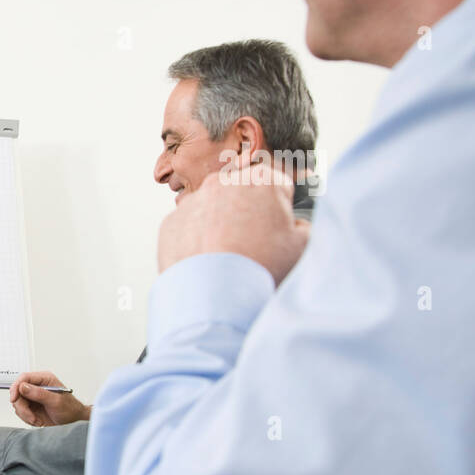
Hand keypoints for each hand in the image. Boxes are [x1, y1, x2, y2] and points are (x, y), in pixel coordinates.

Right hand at [9, 371, 89, 426]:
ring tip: (36, 419)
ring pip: (18, 403)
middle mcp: (37, 386)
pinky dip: (26, 418)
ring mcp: (33, 397)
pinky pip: (21, 411)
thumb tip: (23, 387)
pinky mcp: (31, 406)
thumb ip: (39, 393)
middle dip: (22, 406)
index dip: (16, 387)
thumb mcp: (56, 401)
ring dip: (25, 414)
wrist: (73, 421)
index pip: (24, 378)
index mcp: (44, 379)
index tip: (14, 399)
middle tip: (30, 416)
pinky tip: (37, 420)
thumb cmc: (70, 409)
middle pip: (18, 392)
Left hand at [158, 161, 309, 284]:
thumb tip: (295, 226)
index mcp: (261, 180)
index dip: (281, 209)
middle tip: (252, 245)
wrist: (213, 294)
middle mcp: (223, 182)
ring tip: (228, 258)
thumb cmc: (260, 267)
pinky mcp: (171, 223)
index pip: (279, 186)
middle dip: (248, 214)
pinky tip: (207, 262)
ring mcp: (192, 201)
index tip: (278, 226)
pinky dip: (196, 241)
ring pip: (213, 210)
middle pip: (242, 195)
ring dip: (220, 227)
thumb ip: (303, 227)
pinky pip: (188, 228)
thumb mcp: (302, 246)